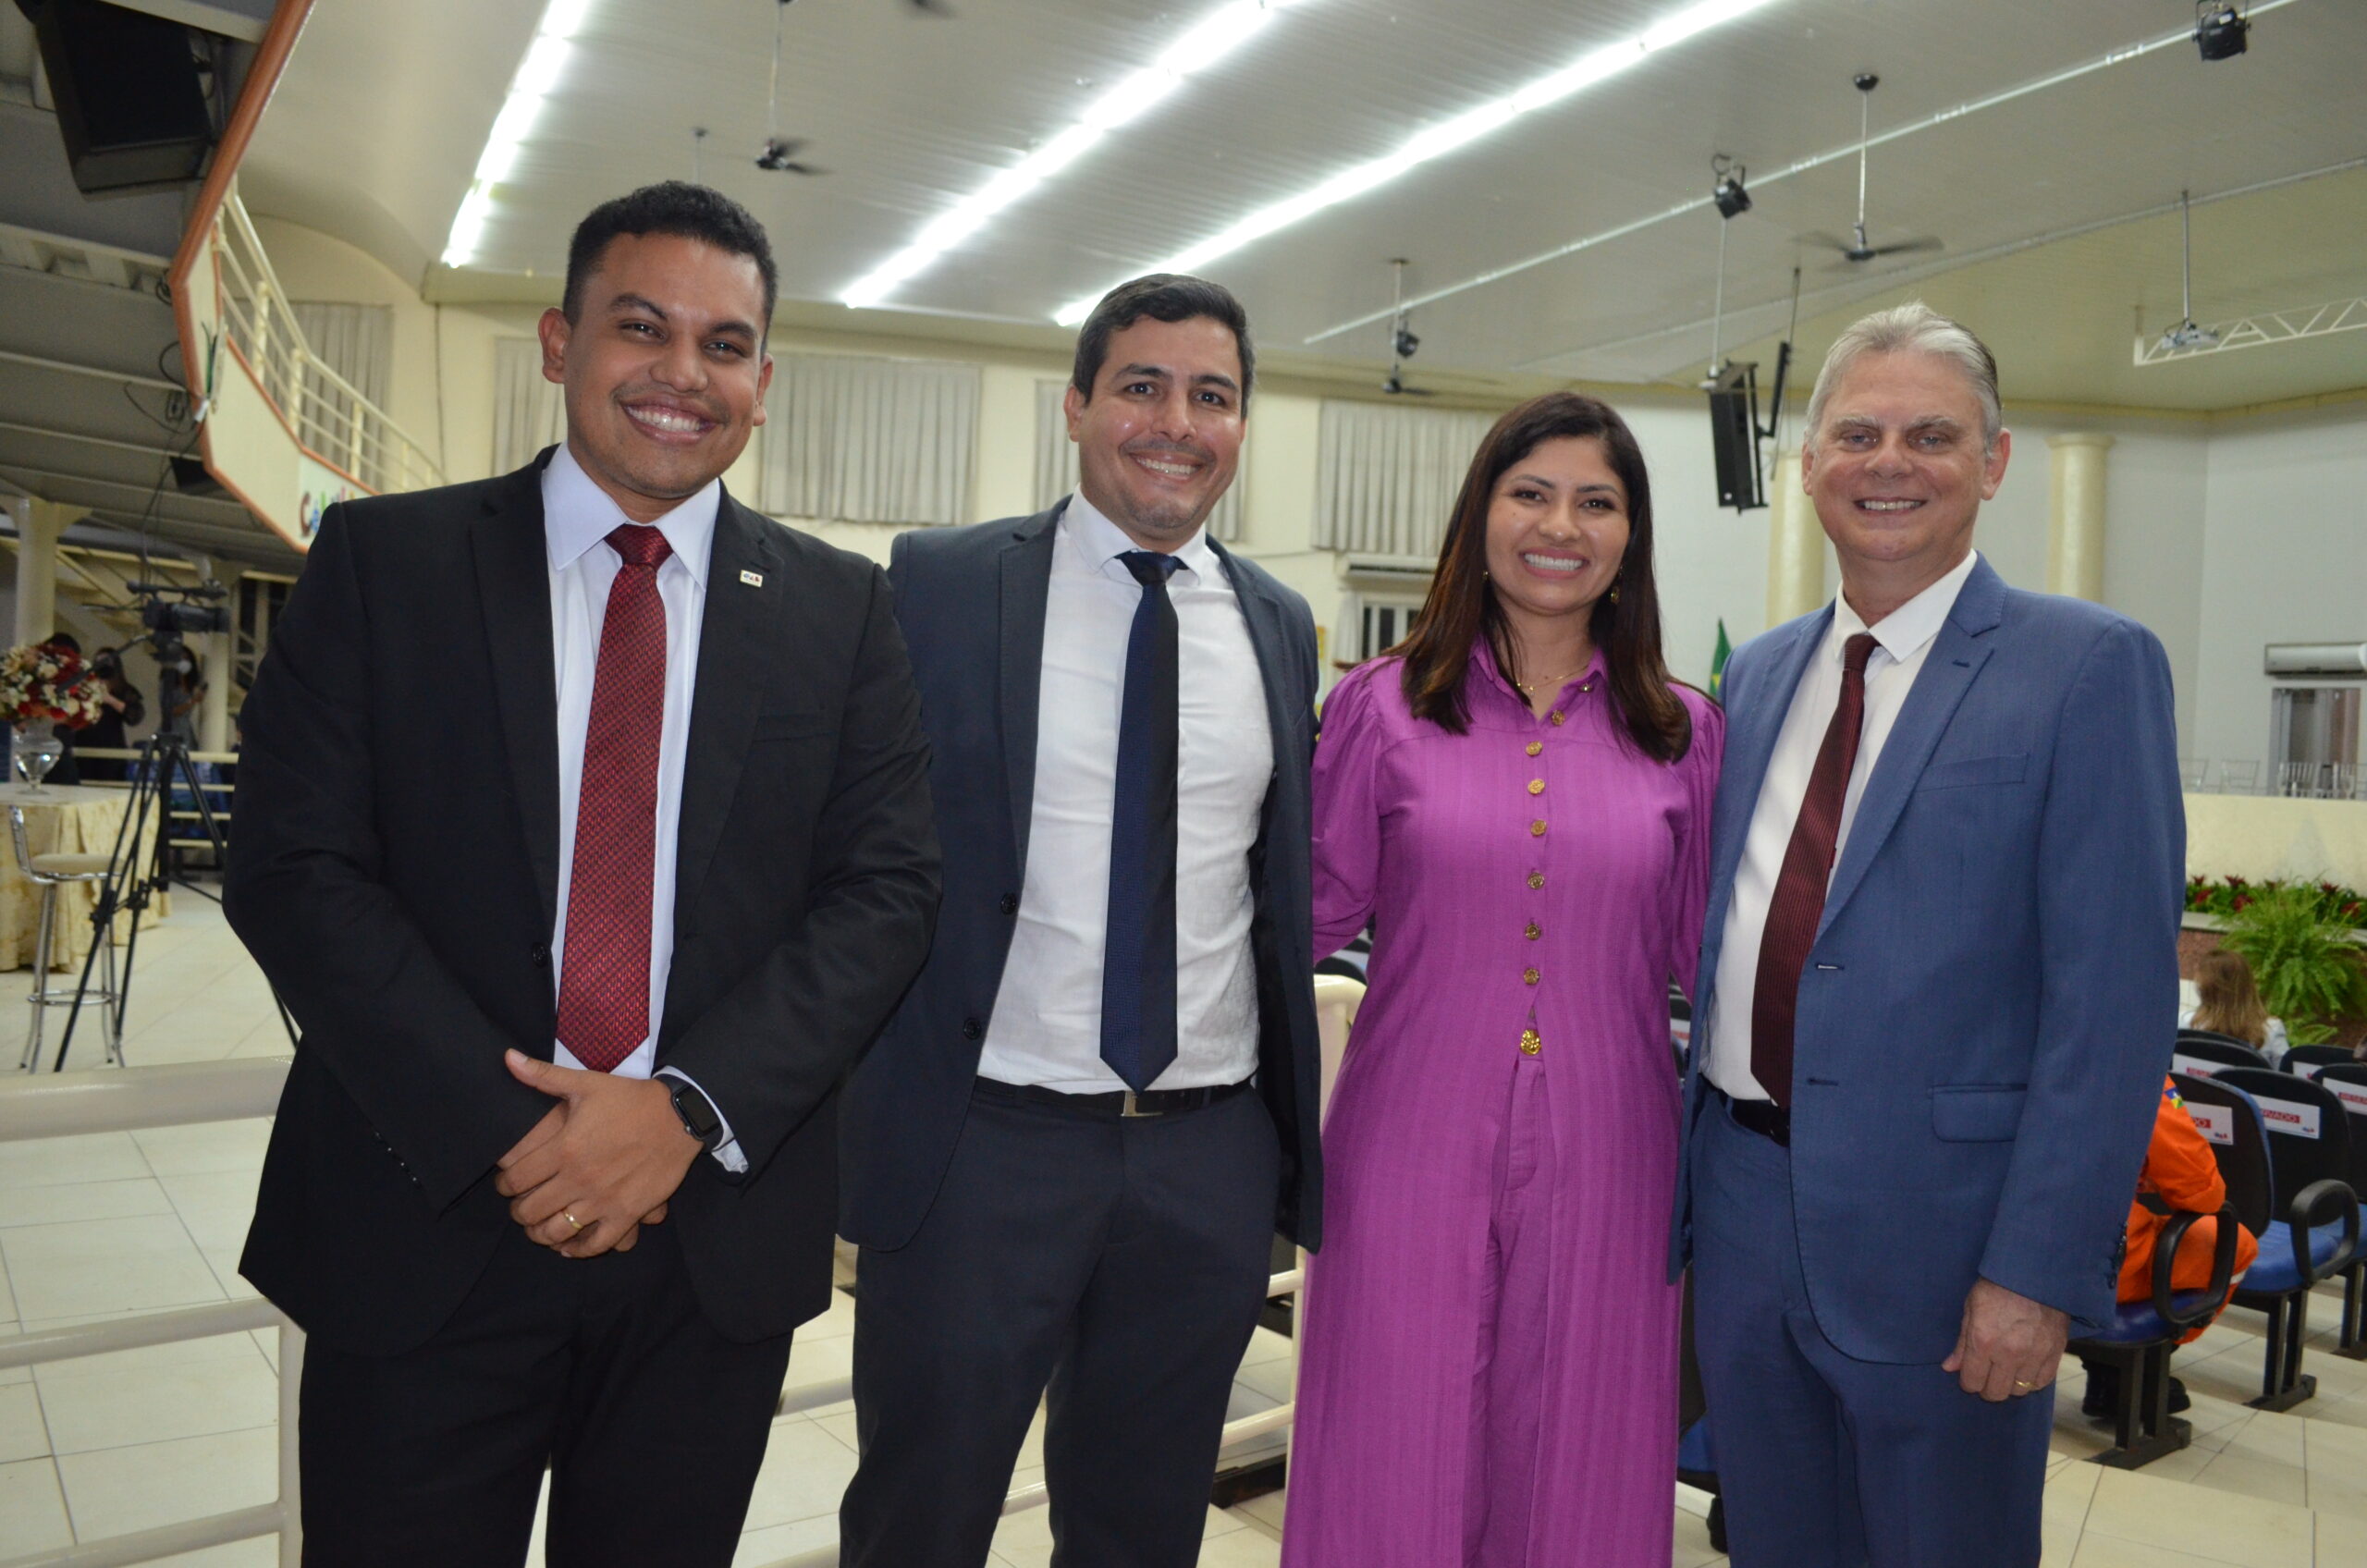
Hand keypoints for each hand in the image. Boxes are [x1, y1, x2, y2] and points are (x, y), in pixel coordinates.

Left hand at [493, 1050, 698, 1258]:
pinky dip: (576, 1250)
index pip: (515, 1179)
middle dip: (518, 1212)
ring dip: (540, 1234)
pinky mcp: (627, 1213)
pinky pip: (595, 1243)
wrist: (678, 1116)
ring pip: (555, 1232)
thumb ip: (542, 1075)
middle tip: (521, 1206)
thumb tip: (507, 1058)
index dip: (503, 1185)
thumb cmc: (629, 1099)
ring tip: (539, 1227)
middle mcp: (579, 1178)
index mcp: (564, 1148)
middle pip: (529, 1211)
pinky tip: (568, 1245)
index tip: (507, 1184)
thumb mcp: (585, 1082)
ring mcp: (603, 1199)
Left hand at [1942, 1278, 2068, 1400]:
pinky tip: (2025, 1369)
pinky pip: (2042, 1382)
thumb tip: (1950, 1367)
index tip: (1970, 1376)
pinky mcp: (2055, 1353)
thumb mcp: (1971, 1308)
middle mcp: (2009, 1354)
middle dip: (1987, 1388)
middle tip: (1987, 1377)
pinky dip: (2032, 1380)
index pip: (1972, 1382)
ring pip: (2019, 1390)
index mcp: (1983, 1341)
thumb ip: (1962, 1343)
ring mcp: (2034, 1356)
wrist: (2034, 1273)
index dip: (1968, 1382)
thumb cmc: (1997, 1286)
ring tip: (2007, 1371)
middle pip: (1996, 1392)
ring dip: (2010, 1385)